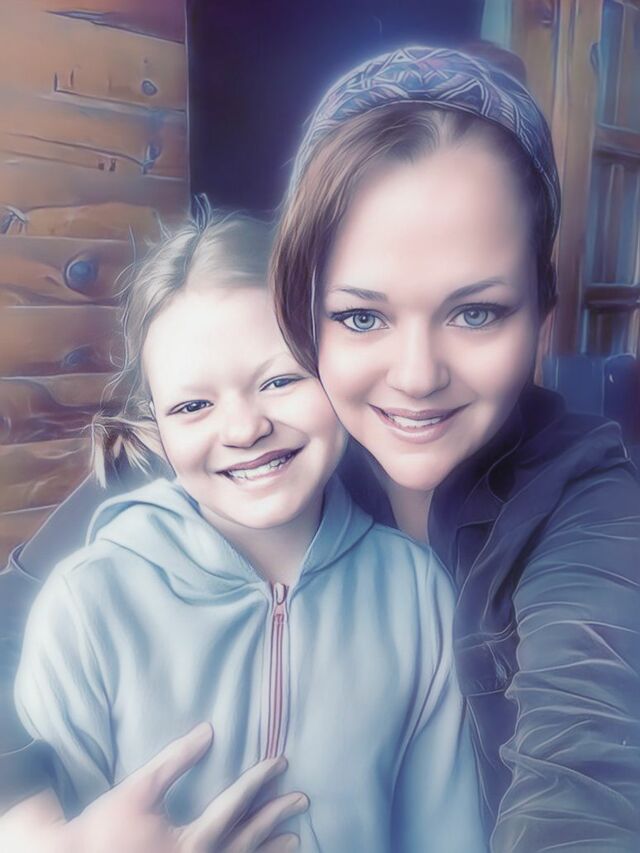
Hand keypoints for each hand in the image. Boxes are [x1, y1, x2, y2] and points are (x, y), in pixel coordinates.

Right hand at [1, 723, 307, 852]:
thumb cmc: (104, 828)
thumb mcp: (139, 788)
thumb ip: (176, 760)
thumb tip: (209, 730)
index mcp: (191, 842)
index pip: (235, 804)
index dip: (259, 780)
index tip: (280, 762)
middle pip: (247, 838)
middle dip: (275, 816)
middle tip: (301, 799)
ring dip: (268, 850)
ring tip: (294, 839)